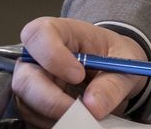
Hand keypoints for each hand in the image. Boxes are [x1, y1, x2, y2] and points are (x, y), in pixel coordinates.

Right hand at [10, 16, 150, 126]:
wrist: (115, 70)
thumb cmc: (115, 55)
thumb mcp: (125, 62)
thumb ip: (113, 83)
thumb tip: (93, 106)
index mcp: (61, 32)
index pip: (39, 35)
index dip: (52, 56)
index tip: (78, 75)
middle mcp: (39, 55)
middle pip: (25, 76)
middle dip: (49, 99)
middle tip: (79, 110)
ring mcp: (33, 80)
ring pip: (26, 102)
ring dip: (53, 114)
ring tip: (83, 114)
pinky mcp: (34, 102)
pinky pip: (32, 118)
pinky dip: (52, 122)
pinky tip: (74, 119)